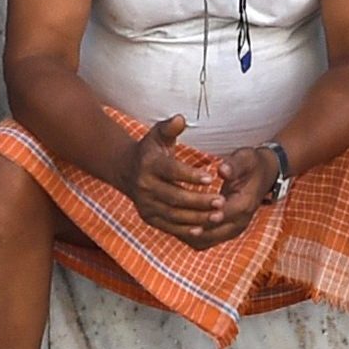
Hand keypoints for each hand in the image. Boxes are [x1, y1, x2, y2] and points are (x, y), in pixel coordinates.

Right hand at [125, 120, 252, 248]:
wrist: (126, 170)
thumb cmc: (150, 150)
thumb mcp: (158, 134)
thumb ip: (170, 127)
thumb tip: (180, 119)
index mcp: (149, 164)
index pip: (171, 171)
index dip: (190, 175)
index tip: (211, 178)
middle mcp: (145, 186)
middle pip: (174, 197)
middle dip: (199, 201)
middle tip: (221, 202)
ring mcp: (145, 204)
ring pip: (173, 214)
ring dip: (197, 217)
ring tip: (218, 216)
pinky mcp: (148, 217)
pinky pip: (168, 226)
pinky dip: (185, 229)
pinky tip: (202, 228)